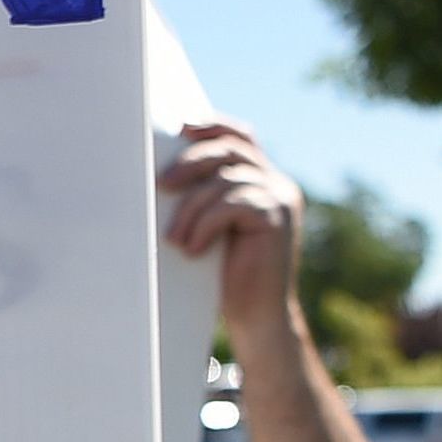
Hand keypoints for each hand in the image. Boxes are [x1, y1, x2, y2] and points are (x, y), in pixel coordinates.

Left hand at [158, 116, 305, 352]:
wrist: (257, 316)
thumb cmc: (225, 274)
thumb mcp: (212, 226)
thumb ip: (205, 195)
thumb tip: (165, 172)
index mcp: (263, 179)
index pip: (241, 138)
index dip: (214, 126)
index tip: (181, 128)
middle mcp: (277, 183)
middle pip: (230, 151)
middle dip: (191, 163)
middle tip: (161, 184)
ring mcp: (281, 199)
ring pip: (226, 181)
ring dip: (191, 209)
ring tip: (173, 239)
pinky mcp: (277, 218)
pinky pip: (233, 205)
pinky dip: (205, 225)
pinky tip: (192, 249)